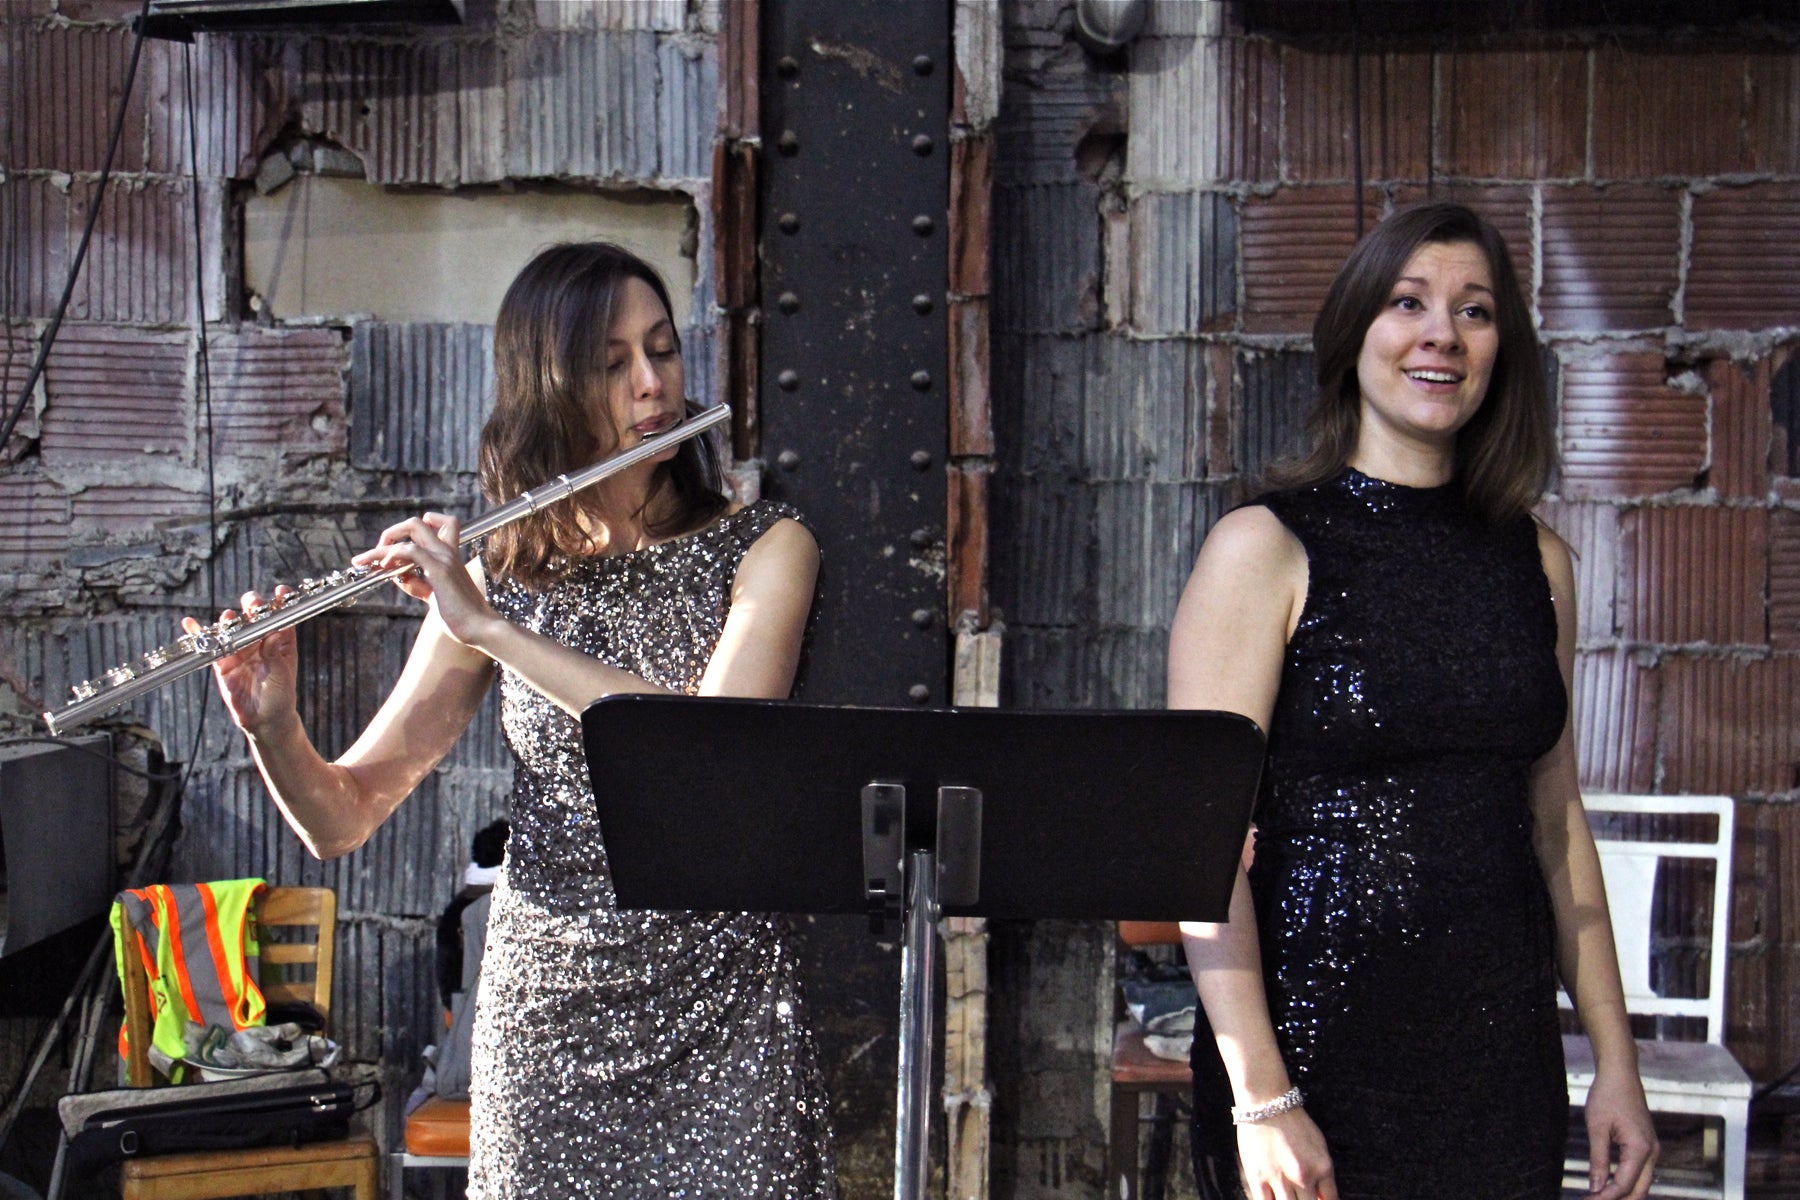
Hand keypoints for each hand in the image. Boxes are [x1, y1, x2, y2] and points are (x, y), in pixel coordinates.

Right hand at [183, 588, 297, 735]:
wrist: (264, 719)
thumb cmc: (280, 695)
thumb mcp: (281, 675)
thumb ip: (274, 655)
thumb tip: (274, 634)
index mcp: (279, 641)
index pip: (280, 617)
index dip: (280, 603)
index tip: (280, 592)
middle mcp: (259, 641)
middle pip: (254, 617)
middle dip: (253, 606)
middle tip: (252, 602)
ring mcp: (240, 650)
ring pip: (232, 629)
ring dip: (229, 620)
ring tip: (229, 617)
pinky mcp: (223, 662)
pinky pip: (211, 646)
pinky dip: (199, 635)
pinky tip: (190, 623)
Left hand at [351, 513, 498, 649]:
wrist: (480, 628)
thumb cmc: (461, 616)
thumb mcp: (435, 596)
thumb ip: (419, 584)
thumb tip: (399, 577)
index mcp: (450, 556)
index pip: (438, 525)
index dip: (414, 532)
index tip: (397, 549)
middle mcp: (448, 552)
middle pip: (418, 522)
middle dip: (392, 532)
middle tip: (379, 553)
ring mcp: (444, 558)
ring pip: (411, 528)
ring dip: (383, 543)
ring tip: (366, 560)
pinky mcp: (439, 570)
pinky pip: (410, 550)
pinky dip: (392, 554)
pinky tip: (383, 567)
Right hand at [1236, 1107, 1337, 1199]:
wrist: (1266, 1103)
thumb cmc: (1293, 1122)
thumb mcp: (1318, 1146)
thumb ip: (1323, 1175)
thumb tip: (1323, 1198)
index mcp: (1323, 1168)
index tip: (1316, 1199)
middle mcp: (1304, 1177)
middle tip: (1300, 1195)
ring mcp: (1280, 1179)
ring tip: (1287, 1194)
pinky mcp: (1258, 1178)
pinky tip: (1272, 1198)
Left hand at [1583, 1064, 1657, 1198]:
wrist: (1621, 1073)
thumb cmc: (1607, 1096)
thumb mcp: (1597, 1128)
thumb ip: (1598, 1160)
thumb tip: (1596, 1188)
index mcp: (1640, 1149)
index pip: (1624, 1185)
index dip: (1606, 1198)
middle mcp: (1652, 1153)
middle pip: (1639, 1191)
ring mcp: (1652, 1150)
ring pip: (1642, 1184)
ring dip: (1622, 1195)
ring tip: (1598, 1198)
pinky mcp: (1647, 1146)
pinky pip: (1640, 1173)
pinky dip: (1626, 1184)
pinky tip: (1608, 1188)